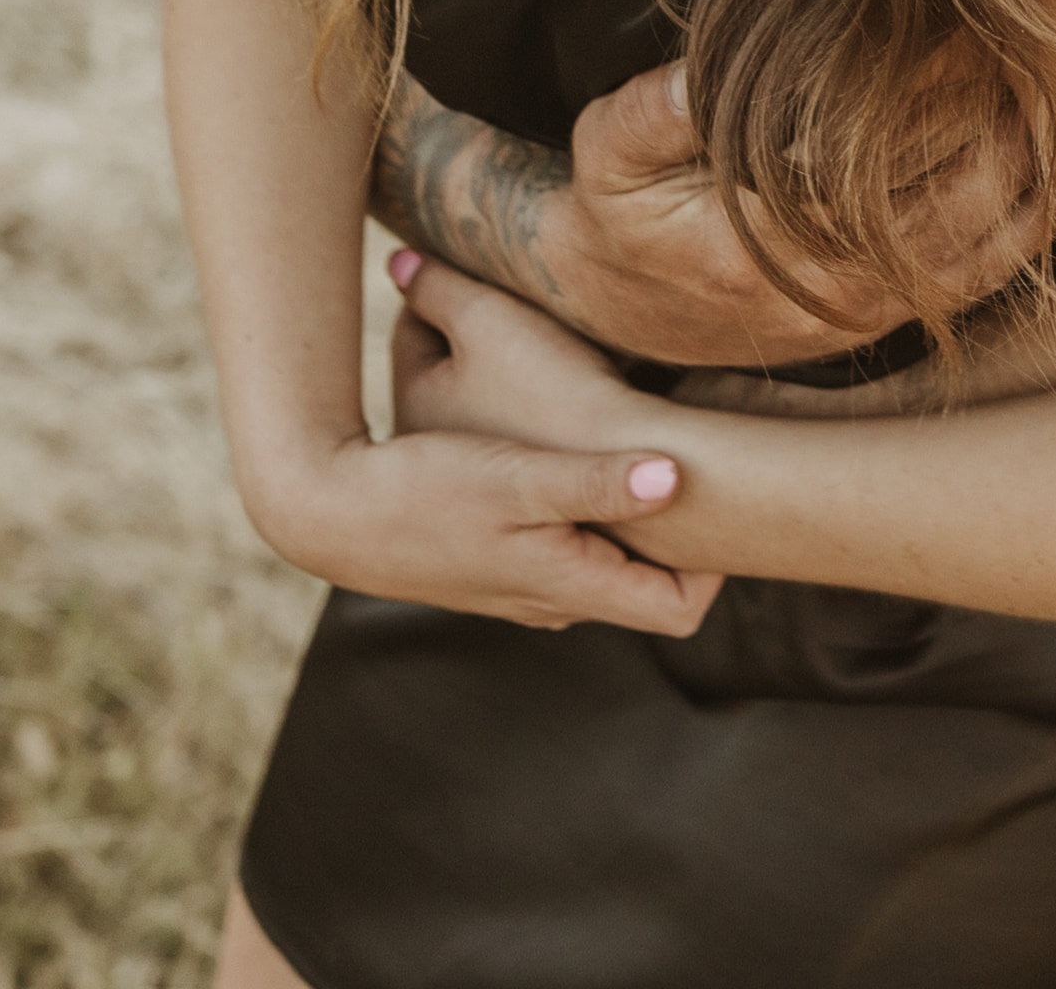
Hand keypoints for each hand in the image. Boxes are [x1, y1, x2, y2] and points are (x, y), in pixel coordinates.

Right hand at [243, 324, 717, 639]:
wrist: (330, 511)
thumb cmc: (424, 493)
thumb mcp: (517, 481)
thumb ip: (597, 481)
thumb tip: (680, 477)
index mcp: (573, 586)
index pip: (682, 609)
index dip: (717, 563)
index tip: (725, 498)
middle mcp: (557, 598)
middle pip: (652, 581)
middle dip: (683, 534)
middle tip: (707, 459)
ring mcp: (525, 583)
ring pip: (608, 557)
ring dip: (631, 515)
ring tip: (651, 446)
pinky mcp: (497, 557)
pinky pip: (569, 543)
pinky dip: (588, 509)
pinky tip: (578, 452)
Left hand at [388, 248, 681, 462]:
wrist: (632, 462)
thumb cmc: (553, 386)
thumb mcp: (486, 317)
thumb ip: (434, 284)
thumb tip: (398, 262)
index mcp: (412, 404)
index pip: (413, 323)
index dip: (449, 286)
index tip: (491, 272)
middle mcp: (434, 448)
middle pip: (445, 361)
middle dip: (474, 328)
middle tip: (520, 302)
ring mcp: (480, 471)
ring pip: (483, 393)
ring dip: (507, 364)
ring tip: (551, 341)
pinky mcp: (528, 480)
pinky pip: (519, 421)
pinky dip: (534, 399)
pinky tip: (572, 386)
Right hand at [546, 59, 1044, 365]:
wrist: (624, 305)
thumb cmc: (622, 211)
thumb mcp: (609, 150)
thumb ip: (655, 112)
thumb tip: (699, 78)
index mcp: (759, 250)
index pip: (875, 164)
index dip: (931, 90)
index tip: (962, 25)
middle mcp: (830, 295)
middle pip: (954, 200)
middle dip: (996, 115)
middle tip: (1023, 38)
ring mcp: (869, 314)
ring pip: (986, 241)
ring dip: (1023, 162)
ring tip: (1041, 80)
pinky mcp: (892, 318)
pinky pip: (985, 273)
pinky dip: (1025, 212)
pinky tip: (1039, 147)